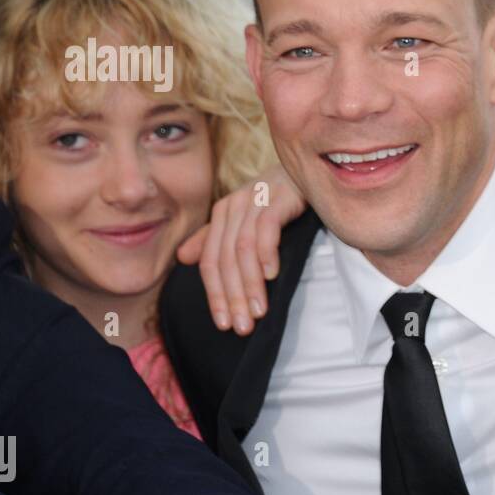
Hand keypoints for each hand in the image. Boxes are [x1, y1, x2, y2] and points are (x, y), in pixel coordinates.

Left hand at [176, 165, 306, 334]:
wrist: (310, 167)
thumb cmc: (279, 198)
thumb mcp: (245, 218)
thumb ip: (215, 237)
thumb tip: (184, 258)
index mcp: (222, 214)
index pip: (210, 262)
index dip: (214, 296)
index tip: (224, 324)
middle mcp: (234, 206)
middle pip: (224, 260)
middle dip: (232, 297)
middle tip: (242, 326)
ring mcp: (256, 199)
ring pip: (243, 249)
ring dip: (250, 284)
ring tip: (259, 311)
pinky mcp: (280, 196)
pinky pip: (267, 227)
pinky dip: (267, 252)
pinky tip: (273, 275)